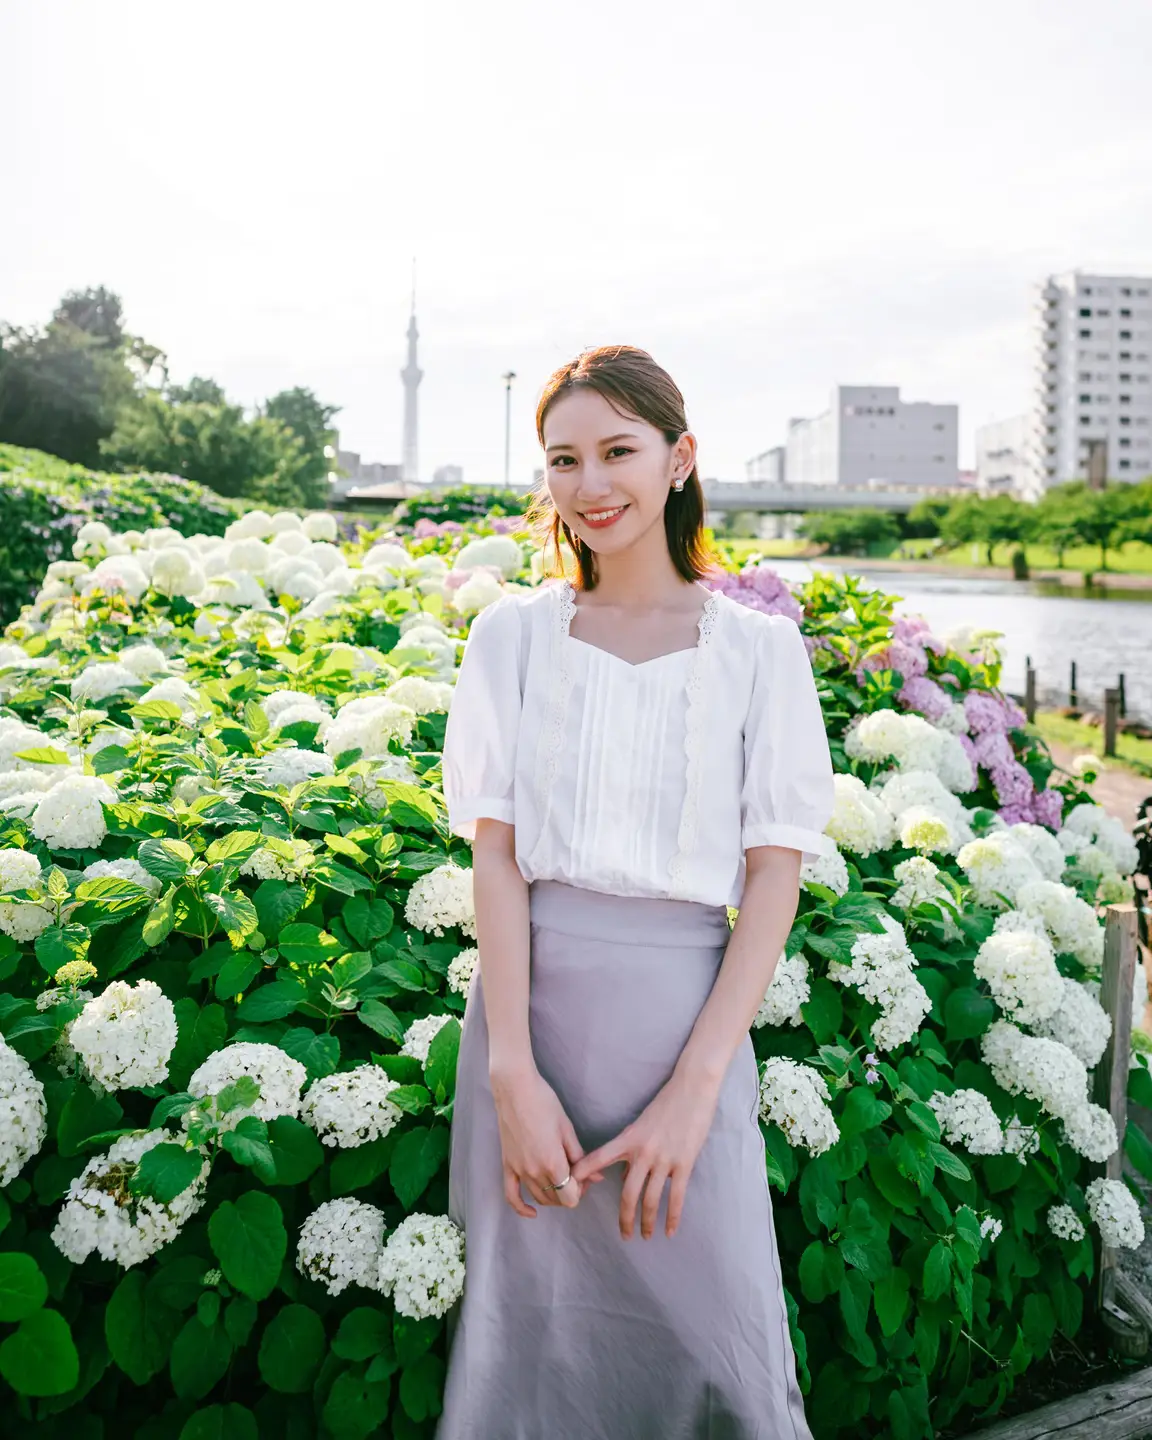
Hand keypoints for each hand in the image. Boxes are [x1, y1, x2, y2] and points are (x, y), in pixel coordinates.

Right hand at [490, 1066, 589, 1217]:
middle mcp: (535, 1173)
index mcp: (553, 1163)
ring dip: (553, 1196)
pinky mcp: (507, 1166)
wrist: (515, 1089)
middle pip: (557, 1200)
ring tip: (561, 1180)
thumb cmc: (545, 1103)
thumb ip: (580, 1157)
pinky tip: (532, 1212)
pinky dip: (522, 1208)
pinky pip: (511, 1196)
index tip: (585, 1176)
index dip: (581, 1190)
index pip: (570, 1197)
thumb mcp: (567, 1129)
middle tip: (576, 1174)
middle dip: (570, 1192)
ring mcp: (519, 1171)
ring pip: (539, 1199)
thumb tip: (596, 1177)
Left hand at [569, 1070, 721, 1239]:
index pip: (600, 1159)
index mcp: (629, 1139)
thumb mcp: (641, 1124)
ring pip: (651, 1199)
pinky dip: (672, 1216)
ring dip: (647, 1221)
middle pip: (628, 1193)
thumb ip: (631, 1149)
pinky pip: (676, 1196)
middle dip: (625, 1218)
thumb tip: (625, 1176)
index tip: (571, 1189)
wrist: (692, 1088)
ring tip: (646, 1236)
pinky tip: (669, 1231)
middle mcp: (643, 1151)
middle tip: (624, 1235)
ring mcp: (664, 1158)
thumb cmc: (666, 1103)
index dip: (584, 1174)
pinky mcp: (684, 1163)